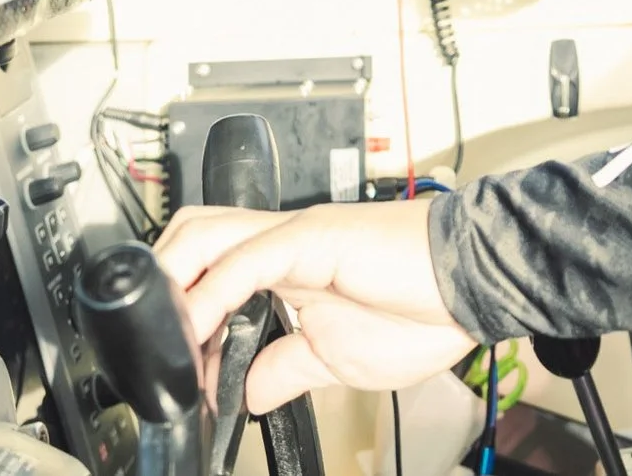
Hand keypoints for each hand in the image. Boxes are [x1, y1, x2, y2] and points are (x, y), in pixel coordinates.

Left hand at [156, 200, 473, 408]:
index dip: (177, 317)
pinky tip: (198, 331)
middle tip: (154, 345)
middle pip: (190, 236)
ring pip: (203, 235)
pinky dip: (209, 296)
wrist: (478, 283)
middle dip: (159, 284)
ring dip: (172, 283)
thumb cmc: (426, 310)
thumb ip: (284, 370)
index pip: (207, 271)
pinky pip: (244, 260)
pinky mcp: (312, 237)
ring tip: (165, 337)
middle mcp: (281, 242)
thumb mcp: (336, 361)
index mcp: (286, 266)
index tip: (173, 372)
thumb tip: (245, 396)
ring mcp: (294, 235)